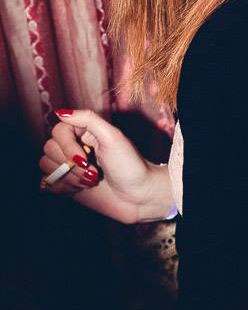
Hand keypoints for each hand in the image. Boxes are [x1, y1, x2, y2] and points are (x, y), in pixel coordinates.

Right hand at [39, 109, 172, 224]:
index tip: (86, 159)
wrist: (139, 197)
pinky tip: (79, 189)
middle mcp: (75, 146)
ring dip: (67, 177)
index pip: (58, 131)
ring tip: (89, 181)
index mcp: (85, 132)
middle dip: (70, 165)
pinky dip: (60, 187)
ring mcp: (70, 166)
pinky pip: (47, 182)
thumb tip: (61, 112)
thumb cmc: (130, 165)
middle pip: (49, 148)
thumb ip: (88, 119)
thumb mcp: (113, 137)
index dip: (67, 146)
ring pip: (46, 165)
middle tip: (94, 173)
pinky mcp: (67, 184)